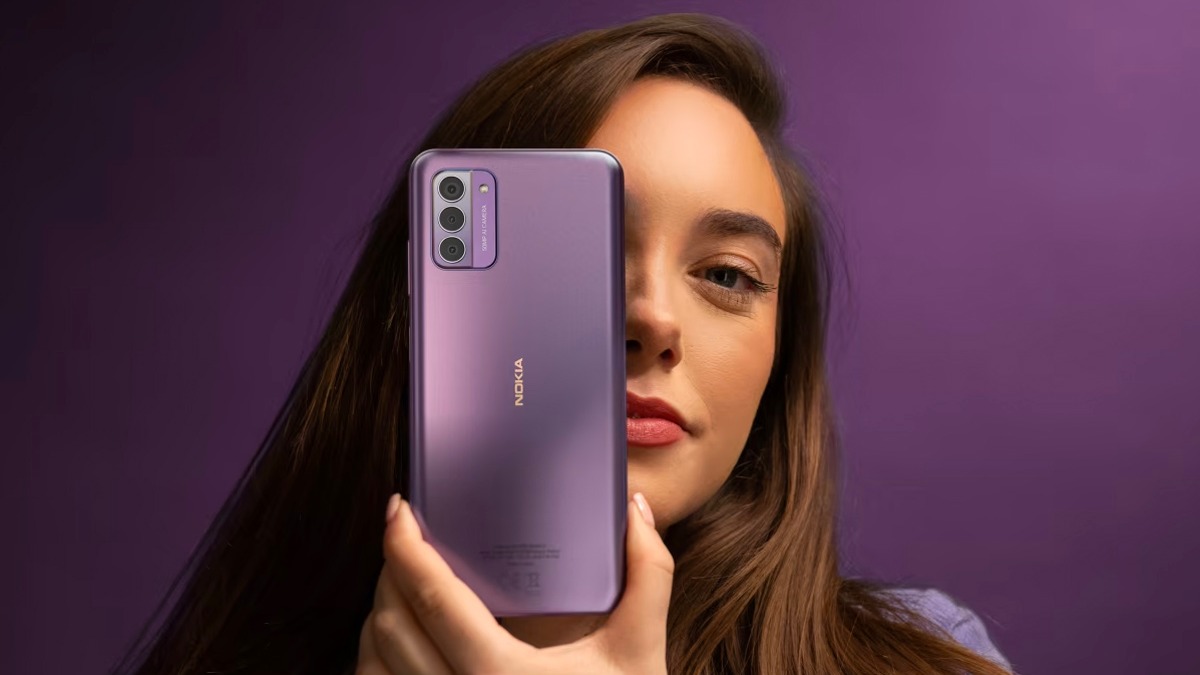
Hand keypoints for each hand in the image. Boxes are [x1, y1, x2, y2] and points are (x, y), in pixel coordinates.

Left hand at [355, 492, 673, 674]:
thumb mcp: (639, 650)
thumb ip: (648, 574)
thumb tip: (635, 506)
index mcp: (501, 674)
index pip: (434, 599)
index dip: (405, 547)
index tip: (399, 508)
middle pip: (391, 625)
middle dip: (389, 569)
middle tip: (405, 534)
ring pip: (372, 662)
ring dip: (379, 615)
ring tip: (400, 581)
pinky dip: (377, 658)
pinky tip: (400, 636)